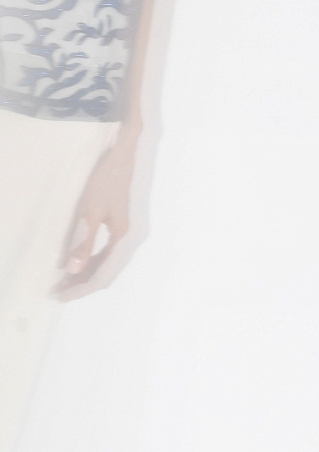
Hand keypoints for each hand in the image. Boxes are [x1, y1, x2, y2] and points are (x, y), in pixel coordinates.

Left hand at [55, 130, 138, 297]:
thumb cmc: (106, 182)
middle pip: (107, 270)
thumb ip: (83, 243)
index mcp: (124, 236)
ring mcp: (126, 231)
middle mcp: (128, 237)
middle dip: (82, 283)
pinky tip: (78, 260)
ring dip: (86, 273)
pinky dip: (91, 261)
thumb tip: (71, 272)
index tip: (60, 296)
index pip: (103, 273)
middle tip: (57, 291)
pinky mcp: (120, 224)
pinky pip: (107, 251)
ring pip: (107, 262)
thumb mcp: (90, 212)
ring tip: (63, 280)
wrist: (122, 155)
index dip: (81, 288)